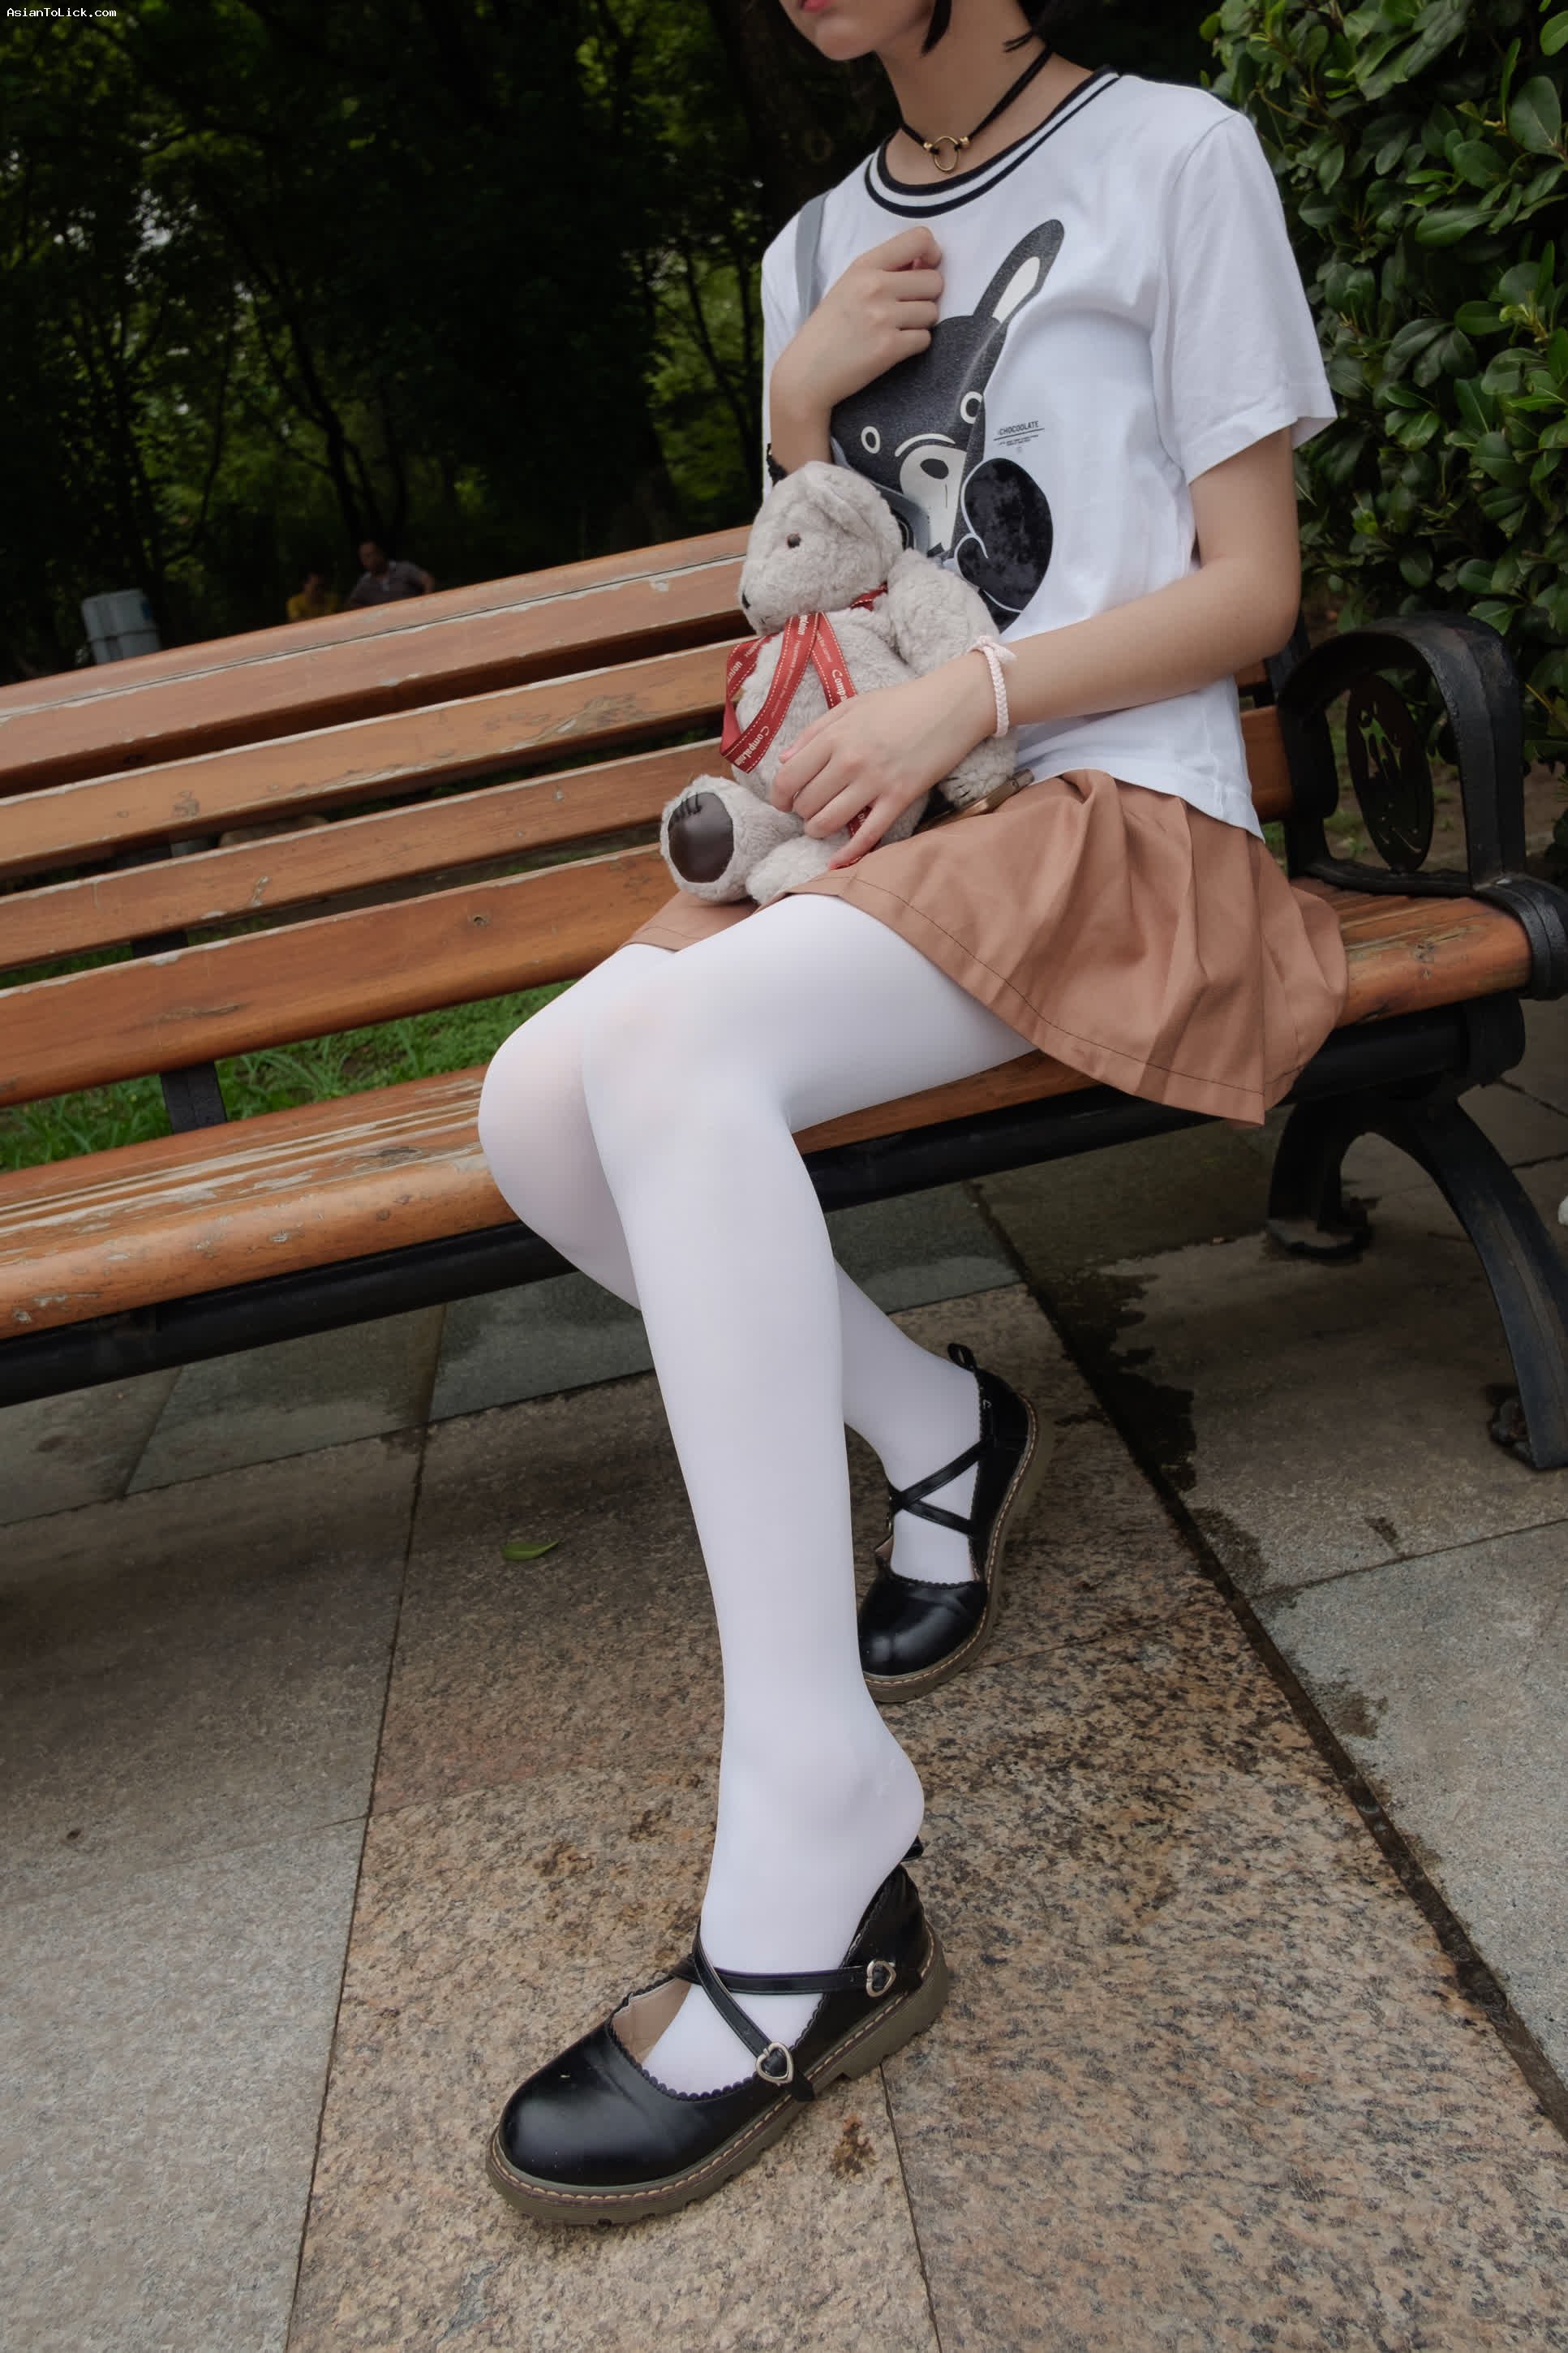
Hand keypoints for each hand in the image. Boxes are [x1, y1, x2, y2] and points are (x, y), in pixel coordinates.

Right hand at [769, 227, 942, 459]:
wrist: (806, 372)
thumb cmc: (828, 329)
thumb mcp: (849, 286)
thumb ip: (884, 271)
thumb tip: (926, 262)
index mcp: (864, 265)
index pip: (920, 239)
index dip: (932, 254)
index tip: (925, 269)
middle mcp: (875, 286)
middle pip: (934, 281)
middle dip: (927, 297)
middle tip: (906, 311)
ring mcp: (882, 317)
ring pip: (932, 312)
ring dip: (920, 324)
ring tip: (894, 331)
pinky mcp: (889, 347)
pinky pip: (925, 339)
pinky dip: (914, 346)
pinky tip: (892, 348)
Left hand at [771, 658, 995, 864]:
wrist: (951, 704)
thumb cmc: (900, 702)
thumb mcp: (851, 706)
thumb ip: (815, 732)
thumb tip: (784, 760)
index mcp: (834, 736)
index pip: (789, 777)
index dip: (779, 795)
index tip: (783, 802)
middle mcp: (850, 761)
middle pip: (807, 803)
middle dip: (802, 812)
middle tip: (809, 810)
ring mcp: (875, 782)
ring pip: (828, 822)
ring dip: (817, 830)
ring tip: (821, 826)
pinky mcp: (900, 798)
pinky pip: (867, 834)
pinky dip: (848, 853)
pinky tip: (836, 862)